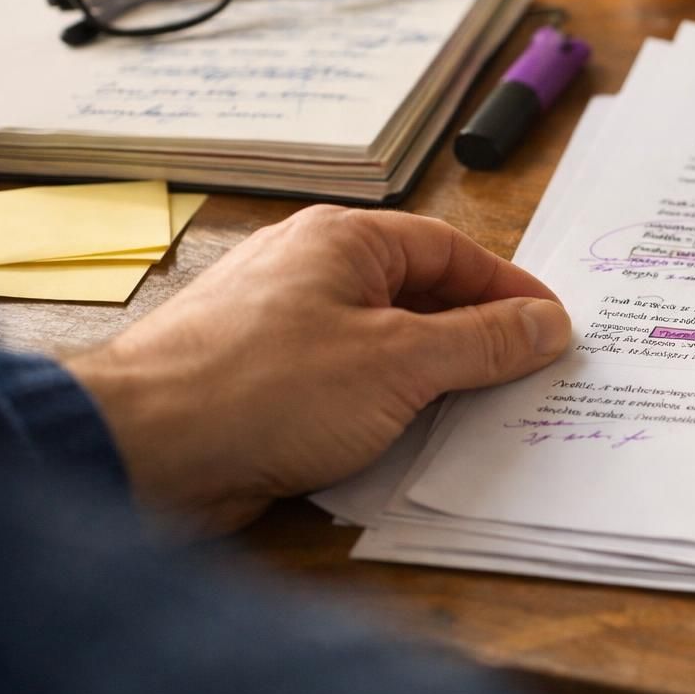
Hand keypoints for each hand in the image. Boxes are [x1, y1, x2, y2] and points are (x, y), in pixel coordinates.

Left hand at [65, 206, 571, 534]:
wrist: (142, 452)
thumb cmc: (261, 387)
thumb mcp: (399, 362)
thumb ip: (482, 342)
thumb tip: (546, 324)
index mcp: (343, 241)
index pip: (451, 252)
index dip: (508, 291)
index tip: (553, 329)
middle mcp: (311, 273)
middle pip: (420, 296)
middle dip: (476, 340)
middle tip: (529, 375)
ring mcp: (284, 328)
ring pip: (385, 346)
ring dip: (433, 382)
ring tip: (482, 415)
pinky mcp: (265, 384)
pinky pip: (348, 387)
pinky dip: (387, 410)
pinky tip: (412, 443)